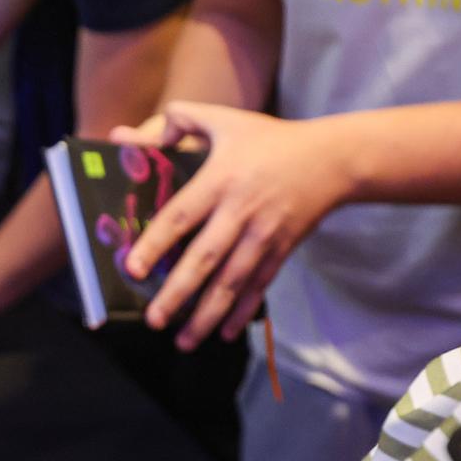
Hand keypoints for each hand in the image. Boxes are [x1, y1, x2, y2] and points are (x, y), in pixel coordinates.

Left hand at [110, 102, 351, 349]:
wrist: (333, 159)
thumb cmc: (269, 139)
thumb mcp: (224, 119)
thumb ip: (177, 120)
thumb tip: (128, 135)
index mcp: (221, 180)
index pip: (181, 216)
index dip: (156, 244)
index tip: (133, 268)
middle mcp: (241, 212)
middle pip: (205, 259)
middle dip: (178, 293)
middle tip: (153, 319)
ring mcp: (264, 235)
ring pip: (233, 282)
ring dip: (208, 315)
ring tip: (183, 341)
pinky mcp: (282, 249)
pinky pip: (259, 286)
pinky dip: (242, 312)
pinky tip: (223, 333)